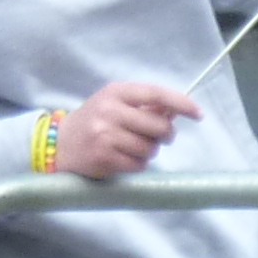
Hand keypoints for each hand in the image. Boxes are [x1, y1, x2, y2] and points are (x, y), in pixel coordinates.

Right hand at [51, 77, 199, 182]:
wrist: (59, 144)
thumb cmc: (94, 121)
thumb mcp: (113, 103)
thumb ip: (143, 105)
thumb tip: (176, 111)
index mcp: (115, 92)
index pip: (156, 94)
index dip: (181, 103)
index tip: (198, 113)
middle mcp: (110, 111)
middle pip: (159, 125)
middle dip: (165, 135)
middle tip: (159, 137)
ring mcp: (106, 135)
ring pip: (151, 148)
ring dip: (149, 151)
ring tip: (133, 148)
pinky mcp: (105, 157)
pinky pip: (139, 165)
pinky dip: (138, 164)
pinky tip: (124, 158)